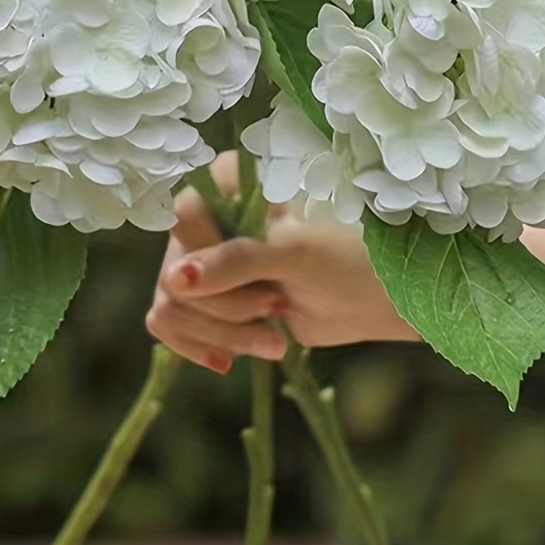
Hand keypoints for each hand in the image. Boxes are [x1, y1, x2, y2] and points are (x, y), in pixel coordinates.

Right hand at [146, 152, 420, 374]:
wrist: (372, 296)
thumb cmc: (346, 256)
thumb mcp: (296, 254)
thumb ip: (237, 261)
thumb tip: (177, 279)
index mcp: (230, 183)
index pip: (185, 214)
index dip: (208, 255)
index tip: (254, 278)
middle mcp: (209, 216)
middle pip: (175, 267)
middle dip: (225, 306)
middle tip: (276, 308)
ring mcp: (206, 259)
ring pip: (172, 302)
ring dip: (221, 331)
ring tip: (271, 341)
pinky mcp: (209, 298)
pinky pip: (173, 324)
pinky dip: (203, 345)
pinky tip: (230, 361)